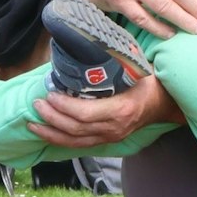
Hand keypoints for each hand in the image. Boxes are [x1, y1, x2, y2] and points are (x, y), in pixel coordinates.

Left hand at [27, 77, 178, 148]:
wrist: (162, 103)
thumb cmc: (146, 82)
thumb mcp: (131, 70)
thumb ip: (109, 66)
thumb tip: (80, 51)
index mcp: (121, 109)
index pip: (85, 114)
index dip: (64, 107)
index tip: (50, 93)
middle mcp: (114, 128)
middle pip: (76, 129)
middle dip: (52, 118)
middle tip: (37, 104)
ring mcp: (110, 137)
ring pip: (75, 142)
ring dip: (51, 133)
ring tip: (33, 122)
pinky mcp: (106, 141)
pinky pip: (79, 145)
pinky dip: (61, 140)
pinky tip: (47, 133)